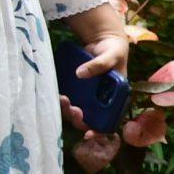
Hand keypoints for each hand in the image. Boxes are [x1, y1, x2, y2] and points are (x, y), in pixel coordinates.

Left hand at [59, 1, 128, 122]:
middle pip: (89, 119)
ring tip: (61, 98)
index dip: (99, 130)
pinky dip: (62, 101)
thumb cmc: (114, 49)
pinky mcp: (77, 89)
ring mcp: (88, 96)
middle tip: (70, 106)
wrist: (103, 40)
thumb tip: (80, 73)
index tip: (88, 133)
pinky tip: (57, 95)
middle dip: (77, 118)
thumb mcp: (112, 55)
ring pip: (77, 111)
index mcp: (116, 98)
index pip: (109, 121)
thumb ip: (100, 64)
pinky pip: (70, 99)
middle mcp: (102, 100)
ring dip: (67, 110)